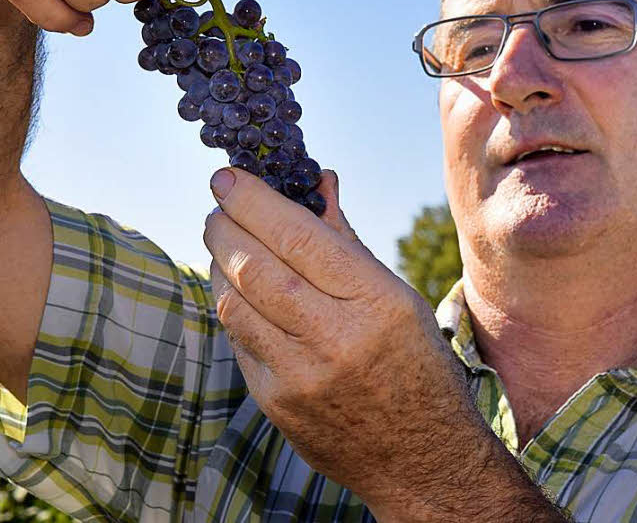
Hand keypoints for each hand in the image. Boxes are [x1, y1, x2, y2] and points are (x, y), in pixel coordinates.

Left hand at [202, 168, 505, 517]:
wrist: (419, 459)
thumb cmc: (415, 364)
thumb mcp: (398, 296)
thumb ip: (347, 240)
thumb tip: (317, 180)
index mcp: (374, 301)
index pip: (298, 237)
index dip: (254, 201)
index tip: (227, 177)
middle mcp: (334, 338)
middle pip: (255, 266)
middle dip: (224, 226)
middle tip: (217, 205)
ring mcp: (299, 377)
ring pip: (234, 302)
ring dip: (220, 263)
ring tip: (224, 242)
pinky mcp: (275, 404)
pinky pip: (237, 340)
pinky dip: (233, 305)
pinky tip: (240, 290)